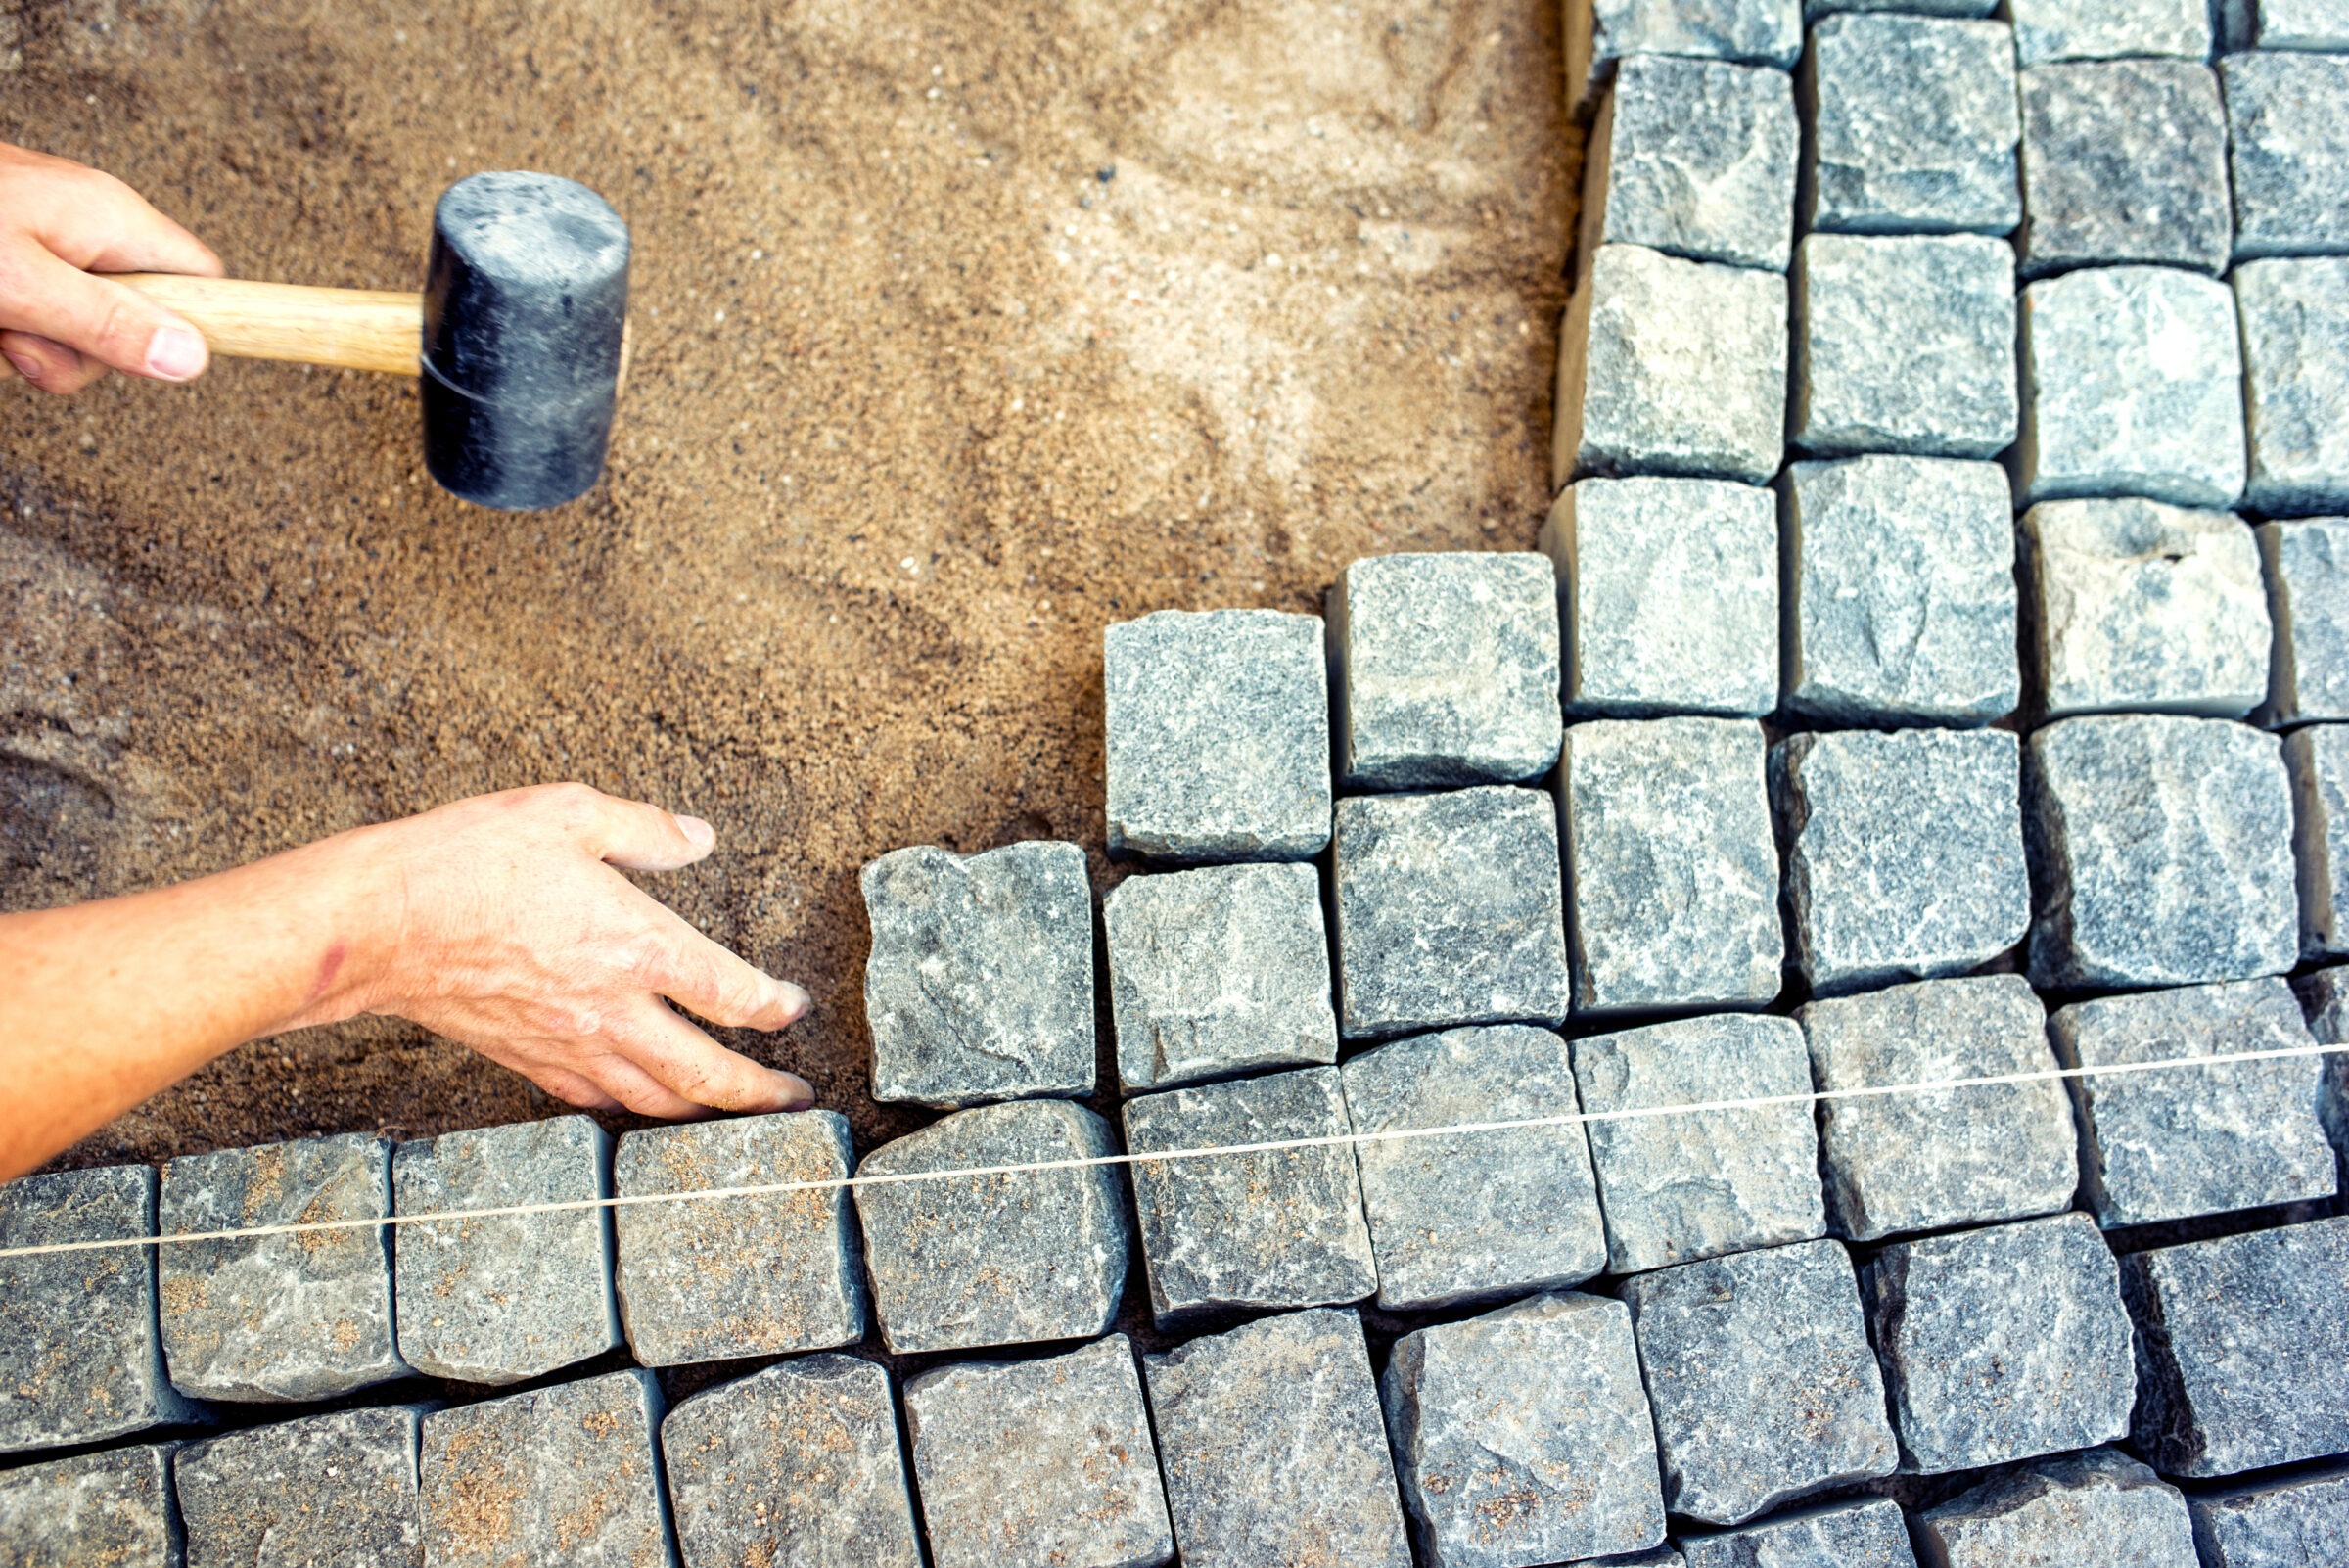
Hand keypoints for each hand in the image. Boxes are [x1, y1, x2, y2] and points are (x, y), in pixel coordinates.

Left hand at [0, 141, 222, 392]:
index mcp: (109, 218)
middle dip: (76, 355)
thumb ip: (105, 325)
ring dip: (25, 349)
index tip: (163, 364)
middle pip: (130, 323)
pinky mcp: (6, 260)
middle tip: (22, 341)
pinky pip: (27, 318)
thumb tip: (191, 359)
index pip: (203, 280)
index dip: (192, 328)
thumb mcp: (20, 285)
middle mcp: (84, 227)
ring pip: (71, 331)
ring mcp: (42, 243)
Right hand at [317, 783, 815, 1119]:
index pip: (732, 994)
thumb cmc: (469, 860)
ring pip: (654, 1099)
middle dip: (762, 1095)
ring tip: (737, 1115)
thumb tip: (698, 836)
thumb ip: (646, 829)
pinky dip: (633, 1108)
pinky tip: (642, 1103)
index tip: (794, 1008)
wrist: (379, 924)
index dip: (776, 1006)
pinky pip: (595, 1099)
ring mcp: (568, 1044)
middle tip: (798, 1103)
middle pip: (707, 1073)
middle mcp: (613, 1009)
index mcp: (639, 946)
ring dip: (704, 1113)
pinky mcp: (526, 1060)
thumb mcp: (569, 813)